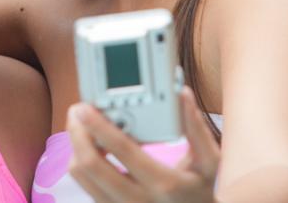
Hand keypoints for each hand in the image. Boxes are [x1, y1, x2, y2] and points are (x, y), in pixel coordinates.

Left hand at [66, 87, 219, 202]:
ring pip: (82, 177)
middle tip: (77, 112)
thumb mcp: (211, 164)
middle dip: (77, 134)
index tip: (85, 107)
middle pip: (91, 166)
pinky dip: (82, 163)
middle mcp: (138, 201)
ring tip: (83, 127)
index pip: (123, 150)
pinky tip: (92, 147)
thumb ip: (197, 129)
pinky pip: (86, 186)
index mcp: (163, 184)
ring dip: (77, 147)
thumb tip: (183, 95)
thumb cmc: (203, 192)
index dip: (99, 126)